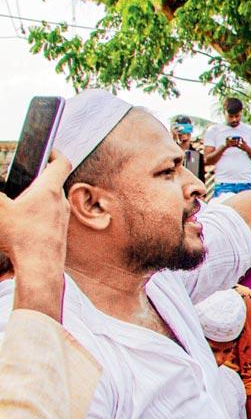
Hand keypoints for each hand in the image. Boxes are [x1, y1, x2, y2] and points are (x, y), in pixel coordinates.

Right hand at [0, 151, 71, 265]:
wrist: (39, 268)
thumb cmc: (20, 237)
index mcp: (48, 190)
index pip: (61, 163)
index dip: (55, 152)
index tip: (46, 149)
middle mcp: (60, 203)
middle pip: (53, 182)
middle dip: (38, 178)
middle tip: (22, 176)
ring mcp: (62, 219)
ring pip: (51, 201)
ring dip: (38, 198)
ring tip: (19, 201)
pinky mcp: (59, 234)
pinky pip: (50, 218)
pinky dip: (38, 215)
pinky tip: (23, 222)